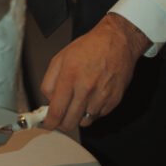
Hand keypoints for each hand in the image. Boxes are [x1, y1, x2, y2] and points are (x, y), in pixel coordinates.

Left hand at [41, 13, 150, 132]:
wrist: (117, 42)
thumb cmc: (89, 47)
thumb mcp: (60, 58)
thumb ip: (50, 81)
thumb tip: (48, 100)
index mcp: (70, 76)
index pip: (57, 110)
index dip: (50, 122)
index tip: (48, 124)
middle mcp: (86, 89)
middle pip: (70, 122)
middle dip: (62, 123)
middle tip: (60, 116)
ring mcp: (101, 96)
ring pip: (84, 121)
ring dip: (78, 116)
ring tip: (78, 101)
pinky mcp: (114, 101)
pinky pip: (98, 116)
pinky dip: (92, 111)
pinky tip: (91, 97)